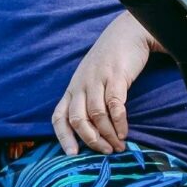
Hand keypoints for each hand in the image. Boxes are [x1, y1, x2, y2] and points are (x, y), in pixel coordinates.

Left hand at [52, 12, 156, 155]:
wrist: (128, 32)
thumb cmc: (110, 60)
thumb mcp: (92, 78)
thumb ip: (89, 98)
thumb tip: (94, 130)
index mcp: (73, 88)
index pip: (59, 116)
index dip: (63, 137)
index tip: (72, 154)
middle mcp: (81, 85)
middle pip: (77, 119)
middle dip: (91, 140)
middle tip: (105, 151)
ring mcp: (98, 79)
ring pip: (96, 115)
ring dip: (108, 134)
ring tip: (118, 145)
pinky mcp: (116, 76)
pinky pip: (115, 105)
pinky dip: (119, 122)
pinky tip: (125, 131)